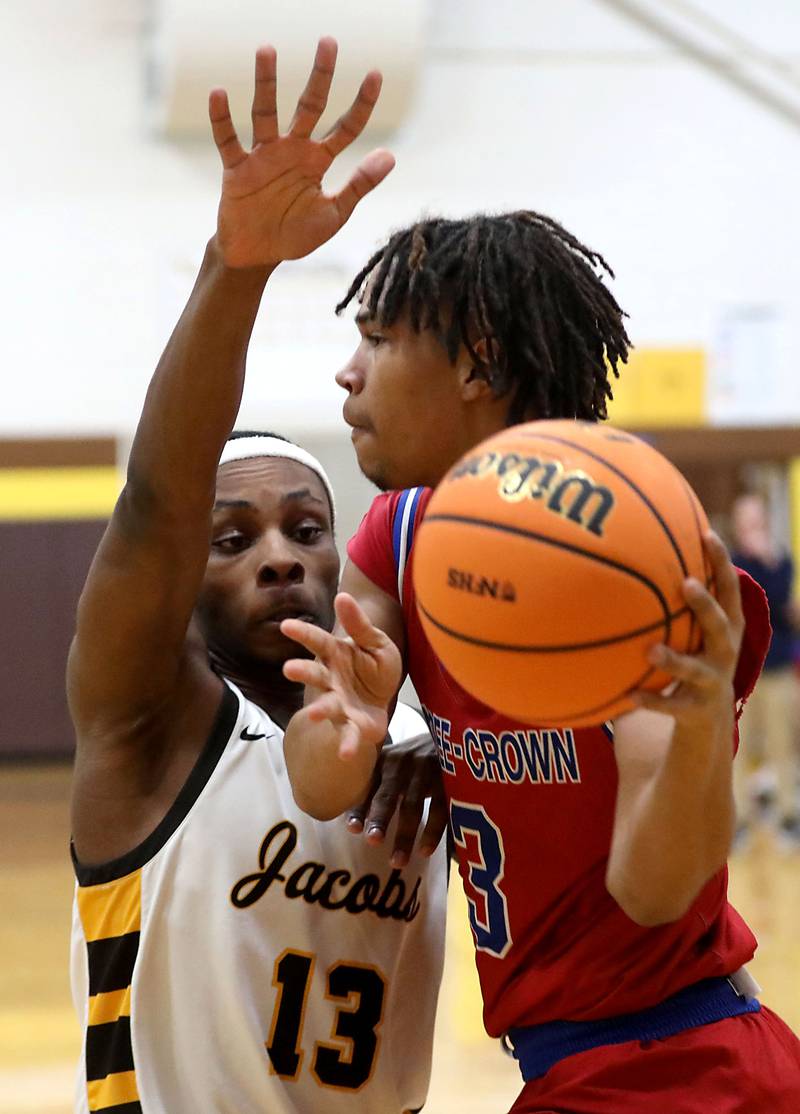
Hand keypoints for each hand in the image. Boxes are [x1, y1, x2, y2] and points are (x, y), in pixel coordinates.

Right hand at [209, 37, 394, 267]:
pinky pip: (227, 140)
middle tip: (328, 42)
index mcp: (318, 160)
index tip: (376, 74)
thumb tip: (391, 155)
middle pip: (308, 106)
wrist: (258, 255)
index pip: (345, 127)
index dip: (361, 103)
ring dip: (266, 84)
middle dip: (320, 76)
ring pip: (265, 113)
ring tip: (267, 50)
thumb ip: (359, 184)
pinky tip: (218, 93)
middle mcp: (292, 150)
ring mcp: (264, 156)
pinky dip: (221, 119)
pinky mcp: (237, 169)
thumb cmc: (296, 234)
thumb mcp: (335, 213)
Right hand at [281, 592, 402, 759]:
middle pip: (313, 674)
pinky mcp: (351, 725)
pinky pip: (348, 735)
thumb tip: (343, 595)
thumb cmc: (373, 665)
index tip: (286, 626)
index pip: (317, 641)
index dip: (302, 633)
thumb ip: (359, 624)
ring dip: (319, 709)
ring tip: (313, 713)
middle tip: (288, 669)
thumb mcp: (375, 641)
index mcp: (335, 654)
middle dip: (302, 672)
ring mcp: (338, 703)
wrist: (384, 697)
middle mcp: (330, 679)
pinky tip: (346, 754)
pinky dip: (347, 745)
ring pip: (326, 706)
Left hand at [345, 731, 447, 867]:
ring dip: (405, 835)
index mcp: (385, 760)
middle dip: (380, 818)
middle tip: (372, 841)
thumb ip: (376, 782)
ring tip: (397, 862)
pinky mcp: (449, 778)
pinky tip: (425, 851)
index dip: (360, 807)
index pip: (368, 786)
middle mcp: (403, 763)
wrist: (453, 733)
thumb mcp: (394, 761)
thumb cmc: (415, 756)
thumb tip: (352, 822)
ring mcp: (427, 770)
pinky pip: (440, 809)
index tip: (352, 829)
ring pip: (413, 806)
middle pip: (389, 794)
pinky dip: (433, 832)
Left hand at [632, 532, 743, 732]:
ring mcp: (712, 682)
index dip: (721, 562)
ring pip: (695, 670)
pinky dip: (651, 701)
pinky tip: (628, 695)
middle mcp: (725, 652)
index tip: (708, 534)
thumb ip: (675, 601)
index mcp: (727, 628)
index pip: (729, 590)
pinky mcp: (695, 710)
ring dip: (674, 660)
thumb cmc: (694, 659)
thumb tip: (635, 554)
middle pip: (720, 625)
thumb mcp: (693, 631)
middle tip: (687, 584)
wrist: (708, 721)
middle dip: (706, 605)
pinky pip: (671, 706)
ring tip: (650, 651)